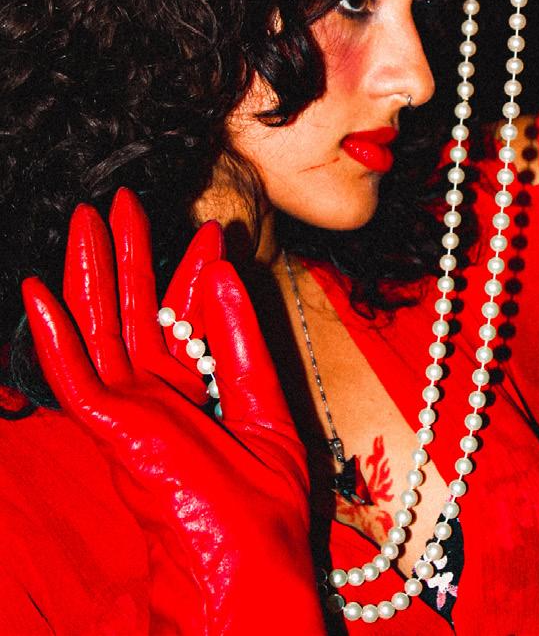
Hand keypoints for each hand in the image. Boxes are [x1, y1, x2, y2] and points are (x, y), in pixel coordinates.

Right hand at [23, 189, 323, 633]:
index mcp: (192, 393)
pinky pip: (74, 377)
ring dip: (87, 275)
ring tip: (84, 221)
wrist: (253, 571)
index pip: (181, 317)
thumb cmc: (265, 505)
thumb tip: (224, 269)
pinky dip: (54, 336)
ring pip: (97, 329)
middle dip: (126, 255)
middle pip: (130, 312)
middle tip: (122, 203)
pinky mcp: (113, 431)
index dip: (188, 271)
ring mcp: (128, 413)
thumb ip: (241, 335)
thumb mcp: (264, 401)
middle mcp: (154, 397)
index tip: (204, 230)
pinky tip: (38, 294)